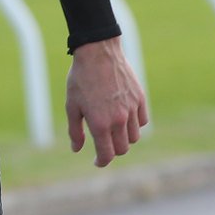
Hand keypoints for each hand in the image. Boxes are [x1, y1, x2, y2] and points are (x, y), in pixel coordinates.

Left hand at [65, 36, 147, 167]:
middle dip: (112, 151)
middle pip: (122, 149)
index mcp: (100, 123)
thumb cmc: (81, 79)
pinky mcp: (140, 99)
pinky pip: (142, 121)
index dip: (101, 162)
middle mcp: (119, 119)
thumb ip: (75, 130)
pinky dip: (135, 124)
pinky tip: (124, 118)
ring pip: (134, 137)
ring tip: (113, 130)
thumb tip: (77, 149)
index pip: (107, 154)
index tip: (97, 161)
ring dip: (124, 138)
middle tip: (103, 145)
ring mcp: (132, 109)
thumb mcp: (72, 105)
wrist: (98, 53)